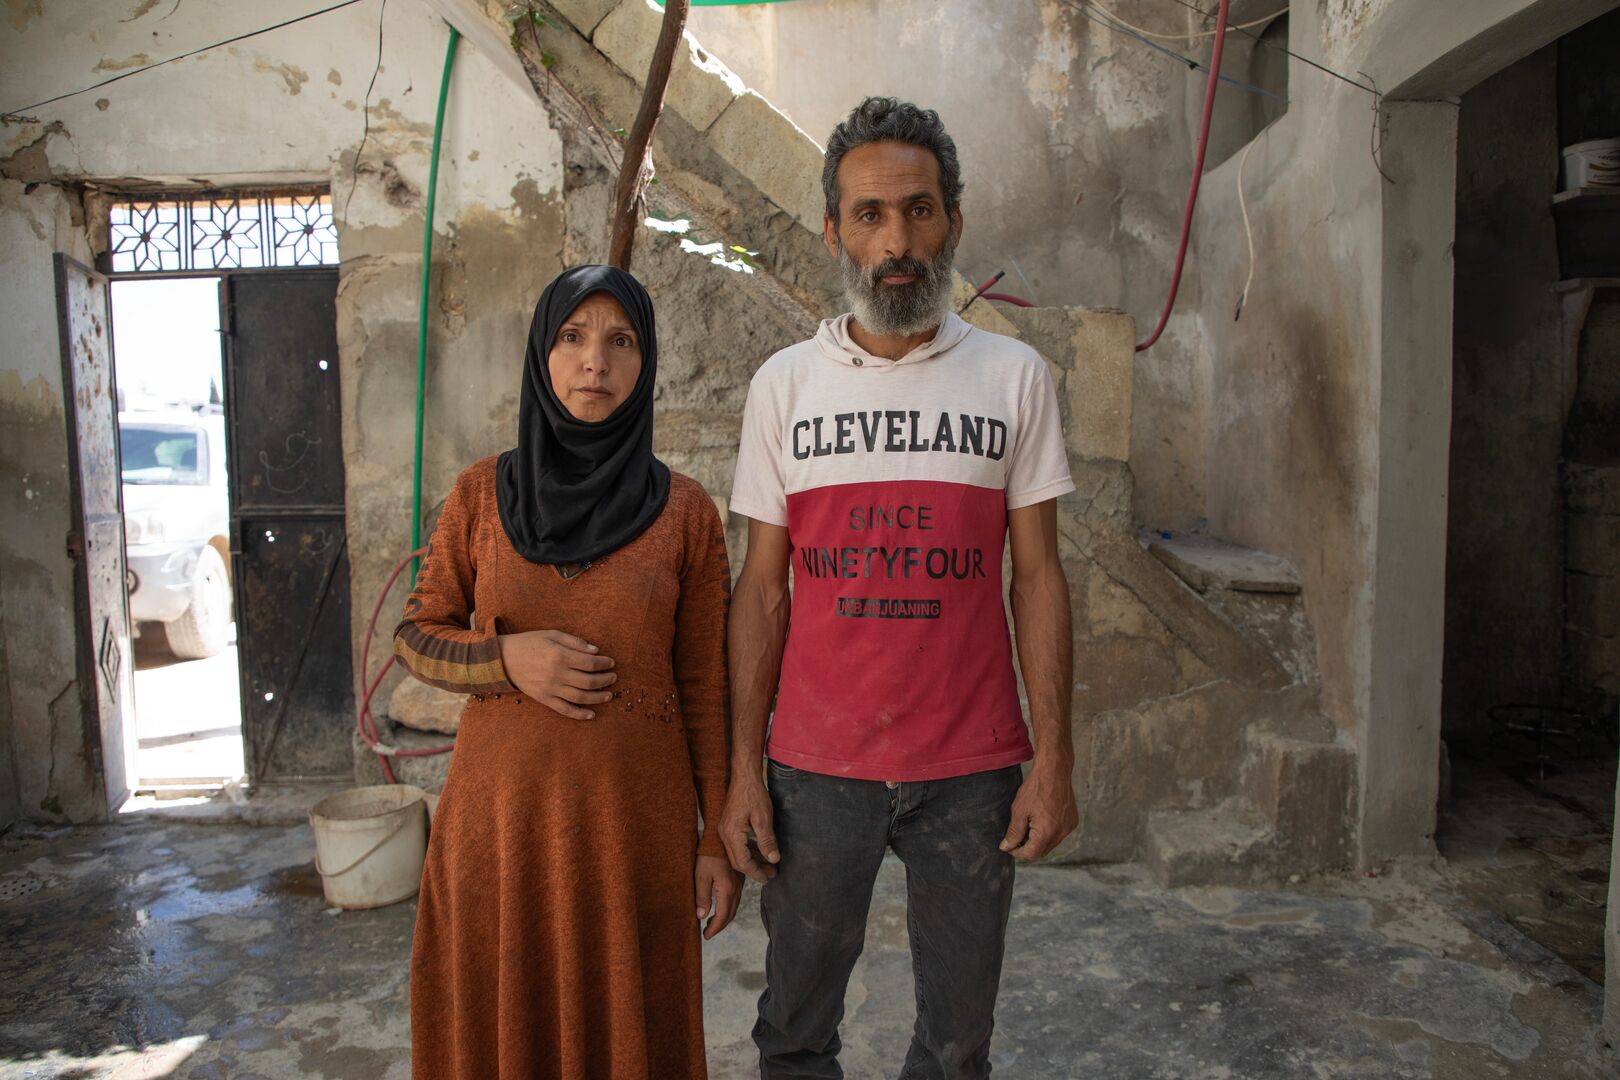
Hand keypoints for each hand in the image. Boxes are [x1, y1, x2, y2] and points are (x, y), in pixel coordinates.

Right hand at [496, 630, 615, 719]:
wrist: (503, 659)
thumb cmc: (529, 643)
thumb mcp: (552, 635)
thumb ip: (575, 642)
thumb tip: (596, 651)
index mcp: (559, 656)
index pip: (590, 662)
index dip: (604, 663)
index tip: (611, 663)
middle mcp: (556, 674)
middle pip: (588, 681)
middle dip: (605, 680)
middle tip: (613, 678)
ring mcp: (550, 689)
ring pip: (580, 697)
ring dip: (598, 698)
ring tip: (609, 695)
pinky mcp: (544, 699)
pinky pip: (565, 709)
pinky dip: (579, 714)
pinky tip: (591, 715)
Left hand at [695, 854, 742, 939]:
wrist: (718, 837)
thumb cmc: (707, 855)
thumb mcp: (700, 876)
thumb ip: (702, 897)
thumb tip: (702, 916)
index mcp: (727, 890)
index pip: (723, 916)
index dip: (714, 928)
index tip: (706, 936)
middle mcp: (736, 889)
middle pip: (730, 914)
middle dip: (719, 926)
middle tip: (708, 932)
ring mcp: (739, 883)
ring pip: (734, 907)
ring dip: (724, 918)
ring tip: (711, 923)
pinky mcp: (738, 878)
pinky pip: (735, 899)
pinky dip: (728, 908)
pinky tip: (719, 907)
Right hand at [719, 771, 780, 882]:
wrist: (744, 776)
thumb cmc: (753, 794)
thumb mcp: (764, 818)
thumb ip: (767, 841)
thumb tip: (774, 859)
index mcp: (732, 834)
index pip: (743, 862)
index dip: (756, 872)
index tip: (768, 878)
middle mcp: (725, 834)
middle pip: (738, 861)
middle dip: (754, 870)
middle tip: (771, 875)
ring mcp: (725, 830)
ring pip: (737, 854)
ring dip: (752, 861)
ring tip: (769, 865)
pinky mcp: (728, 826)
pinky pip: (737, 845)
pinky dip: (749, 851)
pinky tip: (761, 852)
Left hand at [999, 757, 1077, 861]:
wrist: (1054, 770)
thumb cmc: (1036, 788)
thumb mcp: (1019, 810)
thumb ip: (1013, 832)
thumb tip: (1006, 847)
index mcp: (1047, 832)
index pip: (1031, 854)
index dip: (1017, 852)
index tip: (1009, 846)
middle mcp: (1061, 833)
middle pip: (1042, 851)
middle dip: (1028, 848)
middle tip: (1015, 838)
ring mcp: (1069, 827)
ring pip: (1050, 843)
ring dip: (1038, 841)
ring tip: (1027, 826)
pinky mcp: (1072, 821)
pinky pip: (1058, 834)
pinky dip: (1048, 833)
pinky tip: (1039, 820)